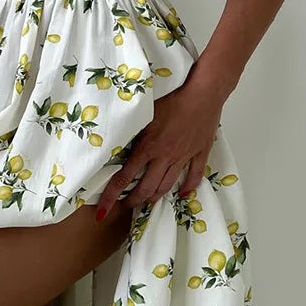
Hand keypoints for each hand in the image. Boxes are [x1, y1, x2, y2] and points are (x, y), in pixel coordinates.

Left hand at [94, 74, 223, 219]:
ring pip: (167, 186)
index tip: (102, 211)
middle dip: (133, 200)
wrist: (203, 93)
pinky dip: (187, 187)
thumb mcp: (145, 113)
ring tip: (147, 201)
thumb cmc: (172, 98)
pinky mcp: (200, 153)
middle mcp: (165, 157)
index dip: (111, 196)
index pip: (124, 178)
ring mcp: (184, 157)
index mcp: (148, 147)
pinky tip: (182, 193)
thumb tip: (118, 141)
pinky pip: (193, 176)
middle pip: (146, 188)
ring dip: (155, 197)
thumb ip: (133, 131)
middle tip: (125, 205)